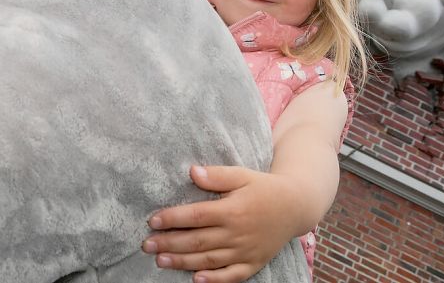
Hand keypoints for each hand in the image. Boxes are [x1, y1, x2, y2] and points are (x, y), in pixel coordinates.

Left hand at [141, 165, 300, 282]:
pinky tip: (196, 279)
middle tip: (147, 245)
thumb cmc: (263, 188)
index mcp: (232, 210)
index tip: (152, 221)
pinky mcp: (254, 262)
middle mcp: (238, 233)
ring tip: (160, 261)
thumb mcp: (242, 175)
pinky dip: (215, 280)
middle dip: (170, 243)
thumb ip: (217, 175)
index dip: (172, 219)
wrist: (296, 206)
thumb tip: (192, 172)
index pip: (196, 216)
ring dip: (183, 261)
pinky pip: (232, 275)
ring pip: (210, 259)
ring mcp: (246, 251)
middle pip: (198, 240)